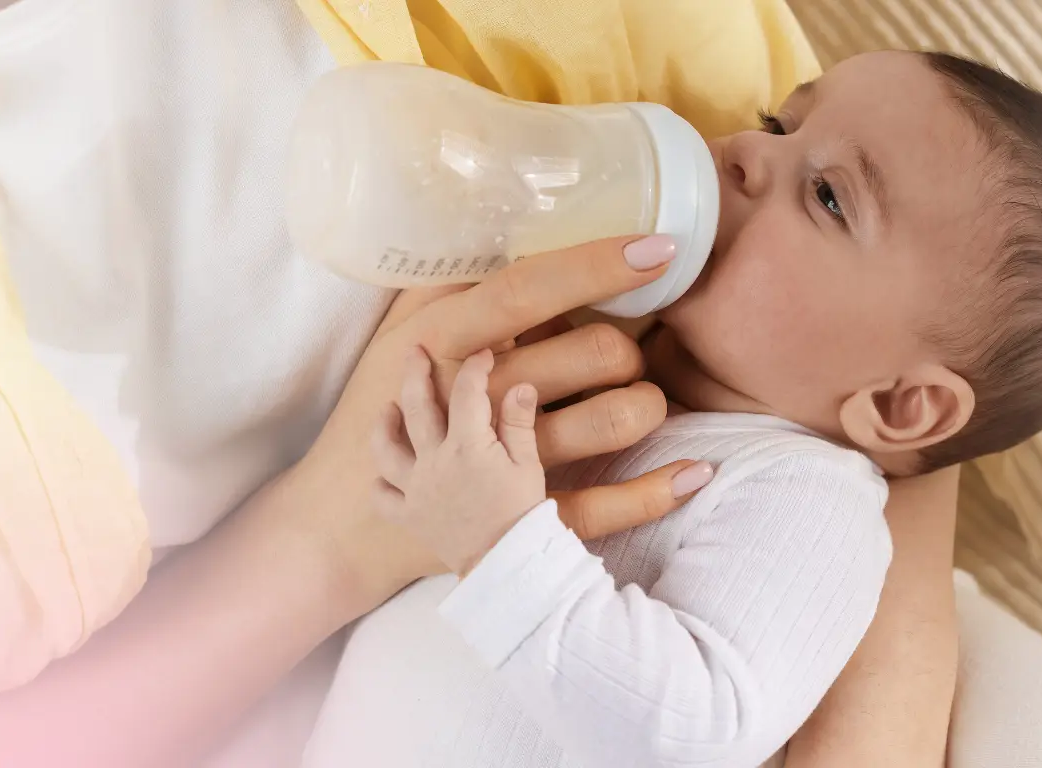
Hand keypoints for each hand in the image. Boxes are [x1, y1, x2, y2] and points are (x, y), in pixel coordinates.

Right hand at [266, 235, 711, 611]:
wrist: (345, 519)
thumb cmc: (380, 410)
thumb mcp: (399, 333)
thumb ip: (453, 283)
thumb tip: (517, 223)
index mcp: (446, 342)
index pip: (530, 289)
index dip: (597, 264)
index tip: (658, 246)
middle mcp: (479, 398)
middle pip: (597, 351)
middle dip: (630, 345)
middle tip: (622, 351)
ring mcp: (502, 464)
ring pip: (614, 418)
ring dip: (647, 404)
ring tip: (640, 400)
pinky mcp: (519, 520)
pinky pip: (607, 505)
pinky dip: (659, 491)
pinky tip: (696, 473)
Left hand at [375, 347, 546, 575]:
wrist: (505, 563)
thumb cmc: (522, 514)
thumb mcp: (529, 465)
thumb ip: (519, 423)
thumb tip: (519, 385)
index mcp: (467, 444)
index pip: (467, 392)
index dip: (475, 368)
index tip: (483, 356)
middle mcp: (434, 460)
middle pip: (416, 406)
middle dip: (415, 373)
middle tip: (414, 352)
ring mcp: (416, 488)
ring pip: (386, 448)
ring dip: (384, 425)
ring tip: (387, 410)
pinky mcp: (410, 515)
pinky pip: (384, 497)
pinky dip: (381, 484)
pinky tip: (386, 475)